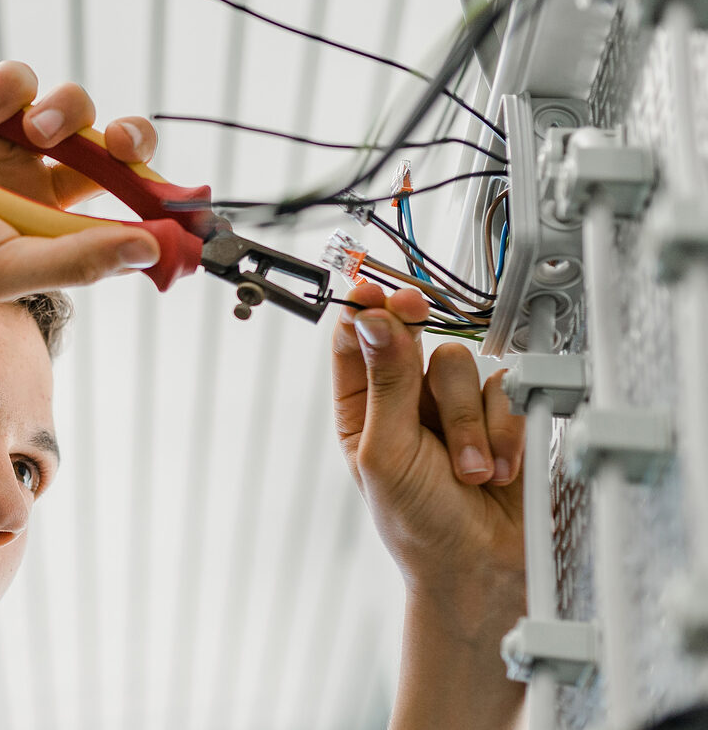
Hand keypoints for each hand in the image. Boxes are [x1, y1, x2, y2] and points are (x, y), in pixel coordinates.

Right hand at [0, 61, 162, 298]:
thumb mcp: (4, 266)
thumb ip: (78, 259)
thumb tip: (151, 252)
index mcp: (47, 234)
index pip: (121, 217)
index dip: (155, 206)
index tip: (183, 202)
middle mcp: (36, 188)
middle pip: (114, 155)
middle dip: (131, 142)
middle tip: (124, 144)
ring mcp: (10, 143)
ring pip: (74, 107)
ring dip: (64, 109)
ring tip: (31, 126)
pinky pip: (23, 79)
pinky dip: (11, 88)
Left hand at [330, 283, 525, 591]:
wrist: (482, 570)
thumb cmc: (418, 524)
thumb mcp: (387, 454)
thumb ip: (385, 384)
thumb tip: (373, 321)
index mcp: (361, 408)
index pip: (356, 340)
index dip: (365, 309)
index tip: (375, 291)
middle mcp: (405, 400)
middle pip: (413, 337)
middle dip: (420, 344)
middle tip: (417, 314)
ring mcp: (454, 407)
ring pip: (462, 364)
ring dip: (468, 421)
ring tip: (469, 471)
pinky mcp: (501, 417)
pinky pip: (505, 391)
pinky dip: (504, 432)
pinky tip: (498, 471)